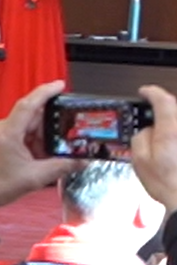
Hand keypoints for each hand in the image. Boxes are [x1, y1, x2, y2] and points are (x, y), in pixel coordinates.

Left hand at [0, 80, 72, 204]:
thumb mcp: (33, 178)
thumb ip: (61, 167)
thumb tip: (81, 161)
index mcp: (8, 134)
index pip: (29, 104)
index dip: (46, 92)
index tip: (60, 86)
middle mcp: (2, 131)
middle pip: (33, 117)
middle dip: (50, 126)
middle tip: (67, 135)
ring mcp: (0, 136)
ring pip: (27, 128)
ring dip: (41, 139)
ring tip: (49, 155)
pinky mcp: (0, 142)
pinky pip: (20, 136)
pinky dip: (32, 144)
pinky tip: (38, 157)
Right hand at [126, 86, 176, 210]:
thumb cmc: (166, 183)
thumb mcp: (140, 161)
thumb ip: (140, 139)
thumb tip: (146, 131)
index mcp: (171, 131)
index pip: (164, 100)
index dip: (153, 92)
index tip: (144, 92)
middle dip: (165, 105)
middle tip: (152, 113)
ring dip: (173, 120)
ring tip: (160, 135)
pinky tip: (171, 148)